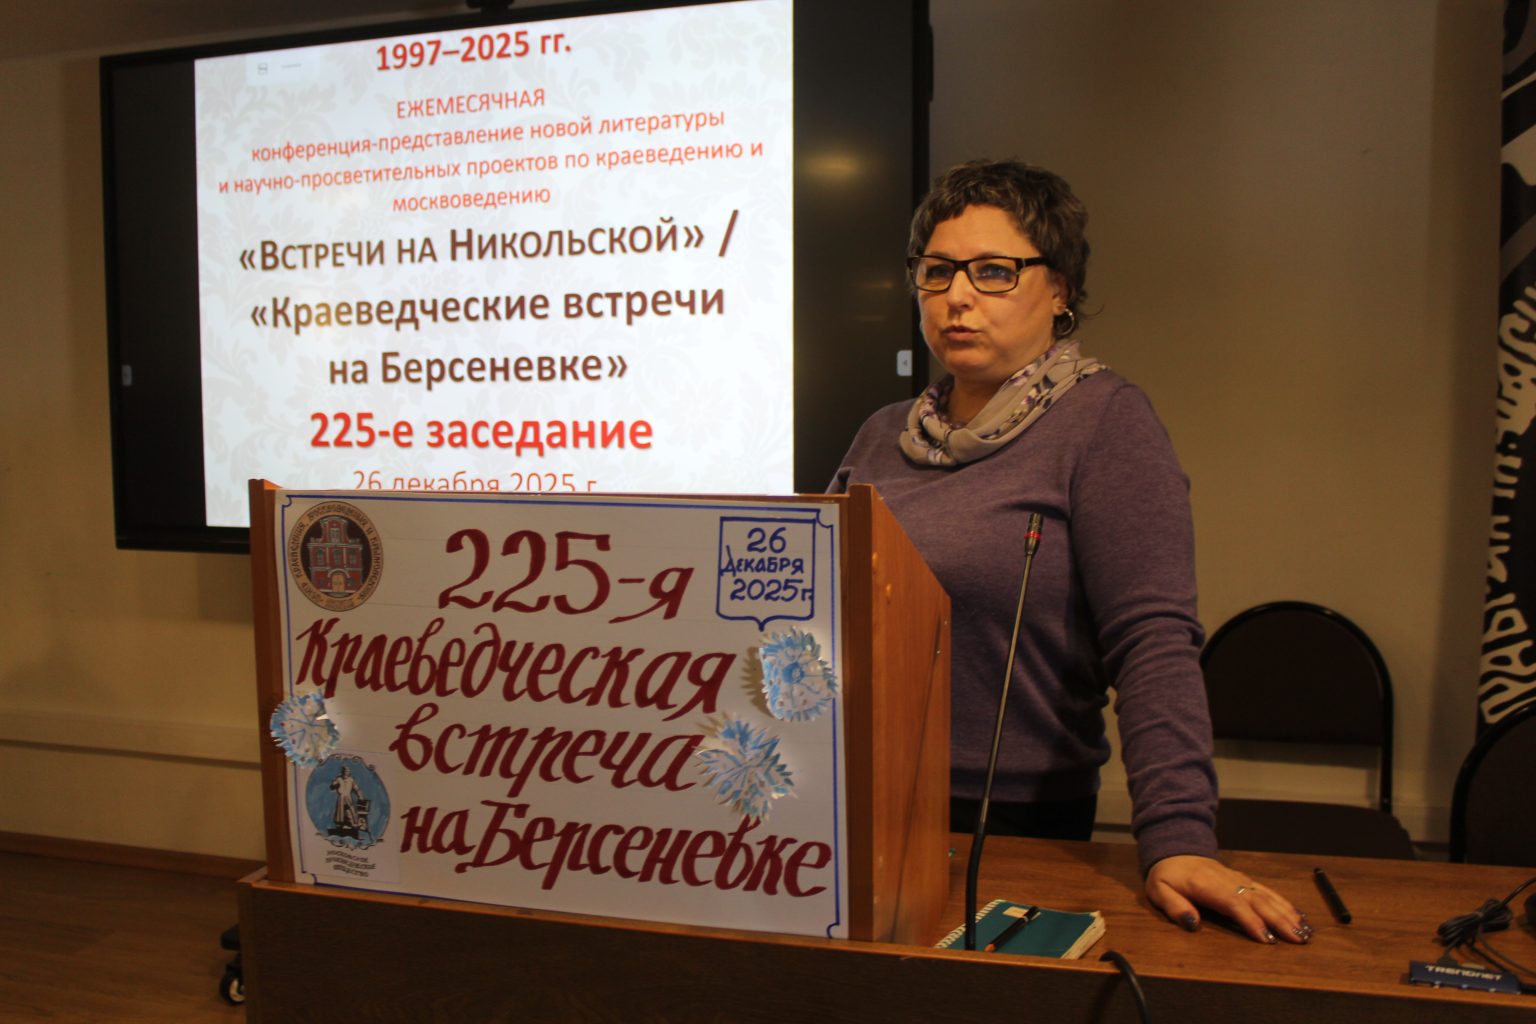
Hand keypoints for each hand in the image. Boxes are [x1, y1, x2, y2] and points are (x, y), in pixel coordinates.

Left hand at [1145, 855, 1311, 943]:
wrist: (1175, 850)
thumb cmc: (1167, 875)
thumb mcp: (1158, 890)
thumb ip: (1174, 906)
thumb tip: (1192, 923)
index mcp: (1205, 883)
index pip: (1232, 902)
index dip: (1250, 920)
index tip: (1266, 939)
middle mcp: (1227, 879)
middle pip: (1256, 900)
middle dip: (1278, 920)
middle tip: (1296, 939)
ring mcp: (1238, 878)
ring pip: (1266, 895)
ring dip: (1286, 913)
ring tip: (1304, 931)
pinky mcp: (1244, 880)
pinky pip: (1267, 891)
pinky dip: (1284, 903)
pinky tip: (1299, 915)